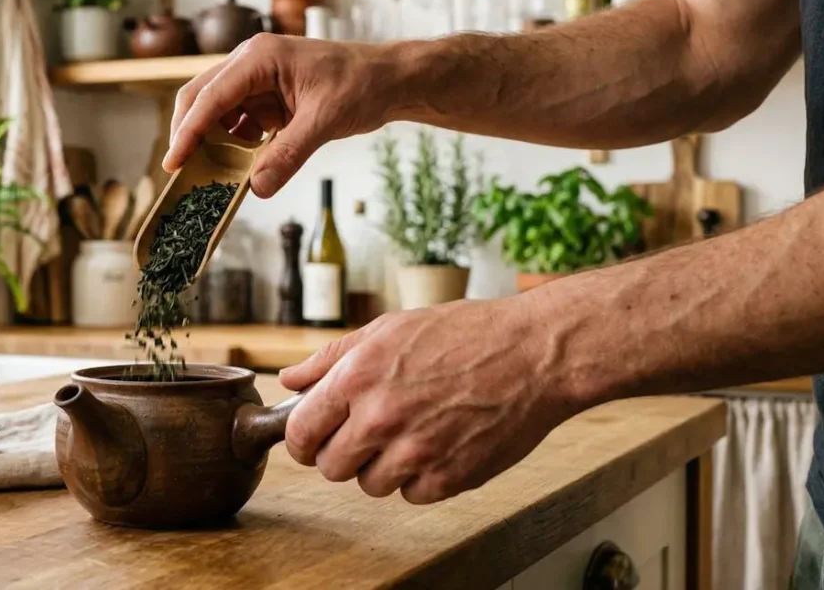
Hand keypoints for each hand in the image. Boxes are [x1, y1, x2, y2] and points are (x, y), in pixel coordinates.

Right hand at [165, 34, 399, 197]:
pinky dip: (234, 144)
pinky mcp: (266, 97)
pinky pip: (238, 121)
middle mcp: (250, 63)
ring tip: (211, 173)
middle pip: (201, 97)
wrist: (389, 80)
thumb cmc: (362, 84)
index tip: (174, 162)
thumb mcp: (325, 121)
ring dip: (211, 141)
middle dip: (188, 134)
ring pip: (216, 111)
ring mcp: (256, 79)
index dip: (188, 131)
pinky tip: (242, 163)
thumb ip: (289, 154)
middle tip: (181, 171)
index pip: (211, 96)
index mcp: (259, 57)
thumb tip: (258, 187)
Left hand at [279, 298, 578, 503]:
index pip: (301, 432)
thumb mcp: (388, 329)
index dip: (302, 439)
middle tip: (364, 434)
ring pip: (369, 485)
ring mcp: (416, 451)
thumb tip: (290, 380)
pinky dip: (419, 478)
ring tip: (409, 434)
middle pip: (330, 467)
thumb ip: (331, 359)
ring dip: (381, 467)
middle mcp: (381, 417)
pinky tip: (437, 445)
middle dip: (341, 453)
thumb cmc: (464, 335)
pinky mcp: (449, 477)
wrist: (533, 354)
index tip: (313, 437)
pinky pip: (411, 494)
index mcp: (358, 377)